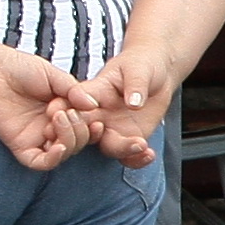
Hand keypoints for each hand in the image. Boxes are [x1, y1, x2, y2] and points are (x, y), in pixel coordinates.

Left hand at [0, 48, 92, 171]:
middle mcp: (49, 127)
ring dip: (68, 138)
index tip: (96, 118)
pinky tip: (58, 146)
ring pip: (63, 153)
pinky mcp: (19, 145)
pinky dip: (53, 158)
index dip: (93, 128)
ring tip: (58, 115)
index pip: (85, 129)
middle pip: (77, 142)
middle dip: (78, 129)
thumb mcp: (53, 76)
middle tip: (65, 110)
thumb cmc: (17, 68)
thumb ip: (74, 91)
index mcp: (61, 111)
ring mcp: (35, 137)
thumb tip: (93, 106)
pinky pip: (40, 162)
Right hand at [79, 45, 176, 167]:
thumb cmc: (140, 64)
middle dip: (90, 139)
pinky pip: (126, 155)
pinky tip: (149, 154)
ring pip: (107, 146)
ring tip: (141, 144)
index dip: (67, 114)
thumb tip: (134, 102)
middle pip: (85, 132)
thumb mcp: (137, 68)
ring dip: (122, 149)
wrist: (157, 73)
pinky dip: (136, 159)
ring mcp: (112, 128)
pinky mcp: (128, 138)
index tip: (71, 118)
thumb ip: (134, 84)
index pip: (73, 105)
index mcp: (92, 94)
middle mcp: (97, 115)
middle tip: (110, 136)